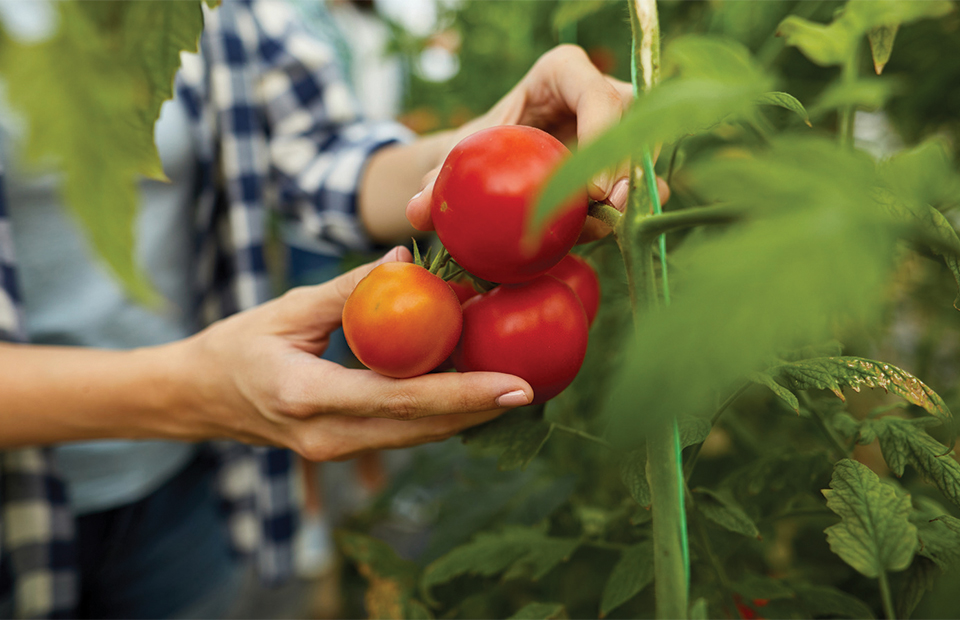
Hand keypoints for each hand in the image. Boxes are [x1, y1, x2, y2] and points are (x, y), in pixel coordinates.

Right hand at [174, 246, 532, 460]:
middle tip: (537, 381)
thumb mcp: (288, 309)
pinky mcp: (345, 449)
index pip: (404, 399)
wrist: (200, 399)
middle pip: (424, 427)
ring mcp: (337, 451)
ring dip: (468, 414)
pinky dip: (440, 414)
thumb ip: (349, 289)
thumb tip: (409, 261)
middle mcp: (329, 436)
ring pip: (419, 436)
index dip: (465, 395)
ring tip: (516, 385)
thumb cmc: (238, 345)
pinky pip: (404, 434)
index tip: (517, 387)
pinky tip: (471, 391)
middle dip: (484, 409)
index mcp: (309, 396)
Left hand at [405, 44, 669, 242]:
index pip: (595, 93)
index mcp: (563, 72)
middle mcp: (603, 92)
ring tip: (611, 224)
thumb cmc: (481, 147)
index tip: (591, 189)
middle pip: (631, 125)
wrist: (496, 163)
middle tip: (609, 210)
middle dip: (626, 168)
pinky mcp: (630, 161)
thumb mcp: (459, 157)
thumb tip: (419, 210)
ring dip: (636, 192)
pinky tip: (610, 230)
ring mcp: (623, 126)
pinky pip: (644, 183)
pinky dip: (631, 209)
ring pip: (645, 154)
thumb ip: (438, 179)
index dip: (601, 133)